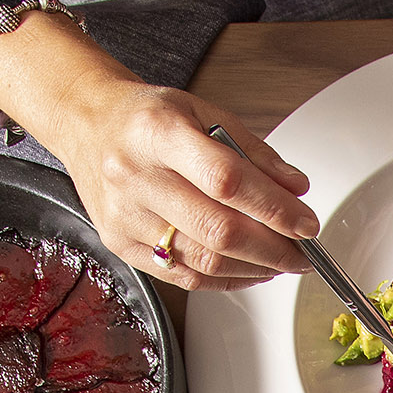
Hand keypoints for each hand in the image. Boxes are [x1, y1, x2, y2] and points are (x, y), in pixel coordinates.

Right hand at [0, 12, 315, 289]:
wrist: (87, 123)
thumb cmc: (146, 118)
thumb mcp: (202, 112)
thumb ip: (252, 151)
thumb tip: (296, 190)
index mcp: (159, 131)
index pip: (227, 179)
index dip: (274, 208)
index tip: (306, 224)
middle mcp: (135, 175)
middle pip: (217, 230)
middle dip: (273, 249)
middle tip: (302, 254)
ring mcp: (124, 215)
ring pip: (203, 261)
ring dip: (254, 269)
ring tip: (281, 262)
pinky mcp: (119, 244)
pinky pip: (183, 276)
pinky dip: (225, 280)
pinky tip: (249, 271)